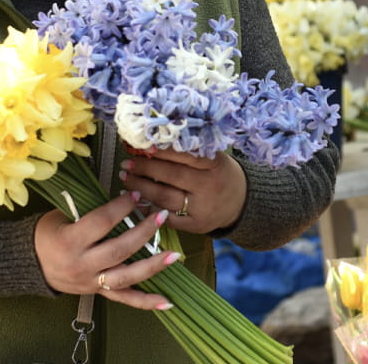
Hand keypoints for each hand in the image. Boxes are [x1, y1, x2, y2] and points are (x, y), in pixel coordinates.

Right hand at [34, 192, 179, 309]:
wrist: (30, 263)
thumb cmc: (48, 233)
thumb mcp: (62, 216)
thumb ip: (91, 210)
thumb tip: (124, 199)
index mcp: (69, 241)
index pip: (101, 223)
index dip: (121, 208)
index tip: (135, 196)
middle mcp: (81, 265)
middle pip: (119, 250)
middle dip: (143, 232)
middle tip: (160, 215)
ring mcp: (90, 282)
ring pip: (126, 277)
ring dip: (152, 266)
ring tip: (174, 255)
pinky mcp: (97, 293)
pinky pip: (124, 299)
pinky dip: (146, 302)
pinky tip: (167, 302)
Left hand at [120, 149, 246, 233]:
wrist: (241, 203)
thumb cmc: (221, 175)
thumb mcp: (214, 158)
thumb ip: (190, 152)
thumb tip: (153, 143)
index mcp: (214, 165)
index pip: (183, 155)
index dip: (160, 150)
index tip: (141, 146)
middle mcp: (209, 186)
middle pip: (171, 176)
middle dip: (145, 168)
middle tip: (127, 163)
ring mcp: (202, 208)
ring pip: (165, 198)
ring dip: (141, 188)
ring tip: (126, 179)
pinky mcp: (195, 226)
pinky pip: (167, 218)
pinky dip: (149, 209)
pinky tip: (136, 201)